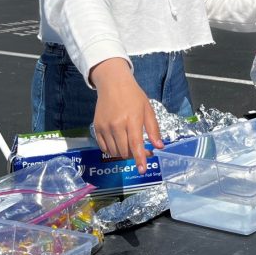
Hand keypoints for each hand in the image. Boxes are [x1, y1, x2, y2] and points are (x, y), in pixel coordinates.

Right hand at [89, 58, 164, 173]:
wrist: (113, 84)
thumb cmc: (134, 96)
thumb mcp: (148, 110)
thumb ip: (154, 130)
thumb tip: (159, 146)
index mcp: (132, 120)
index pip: (135, 145)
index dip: (139, 159)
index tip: (142, 170)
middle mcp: (116, 125)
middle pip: (124, 151)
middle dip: (135, 155)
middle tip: (144, 151)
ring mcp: (105, 127)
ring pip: (114, 151)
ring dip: (124, 154)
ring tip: (131, 146)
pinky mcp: (96, 128)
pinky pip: (104, 147)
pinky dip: (112, 150)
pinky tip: (119, 144)